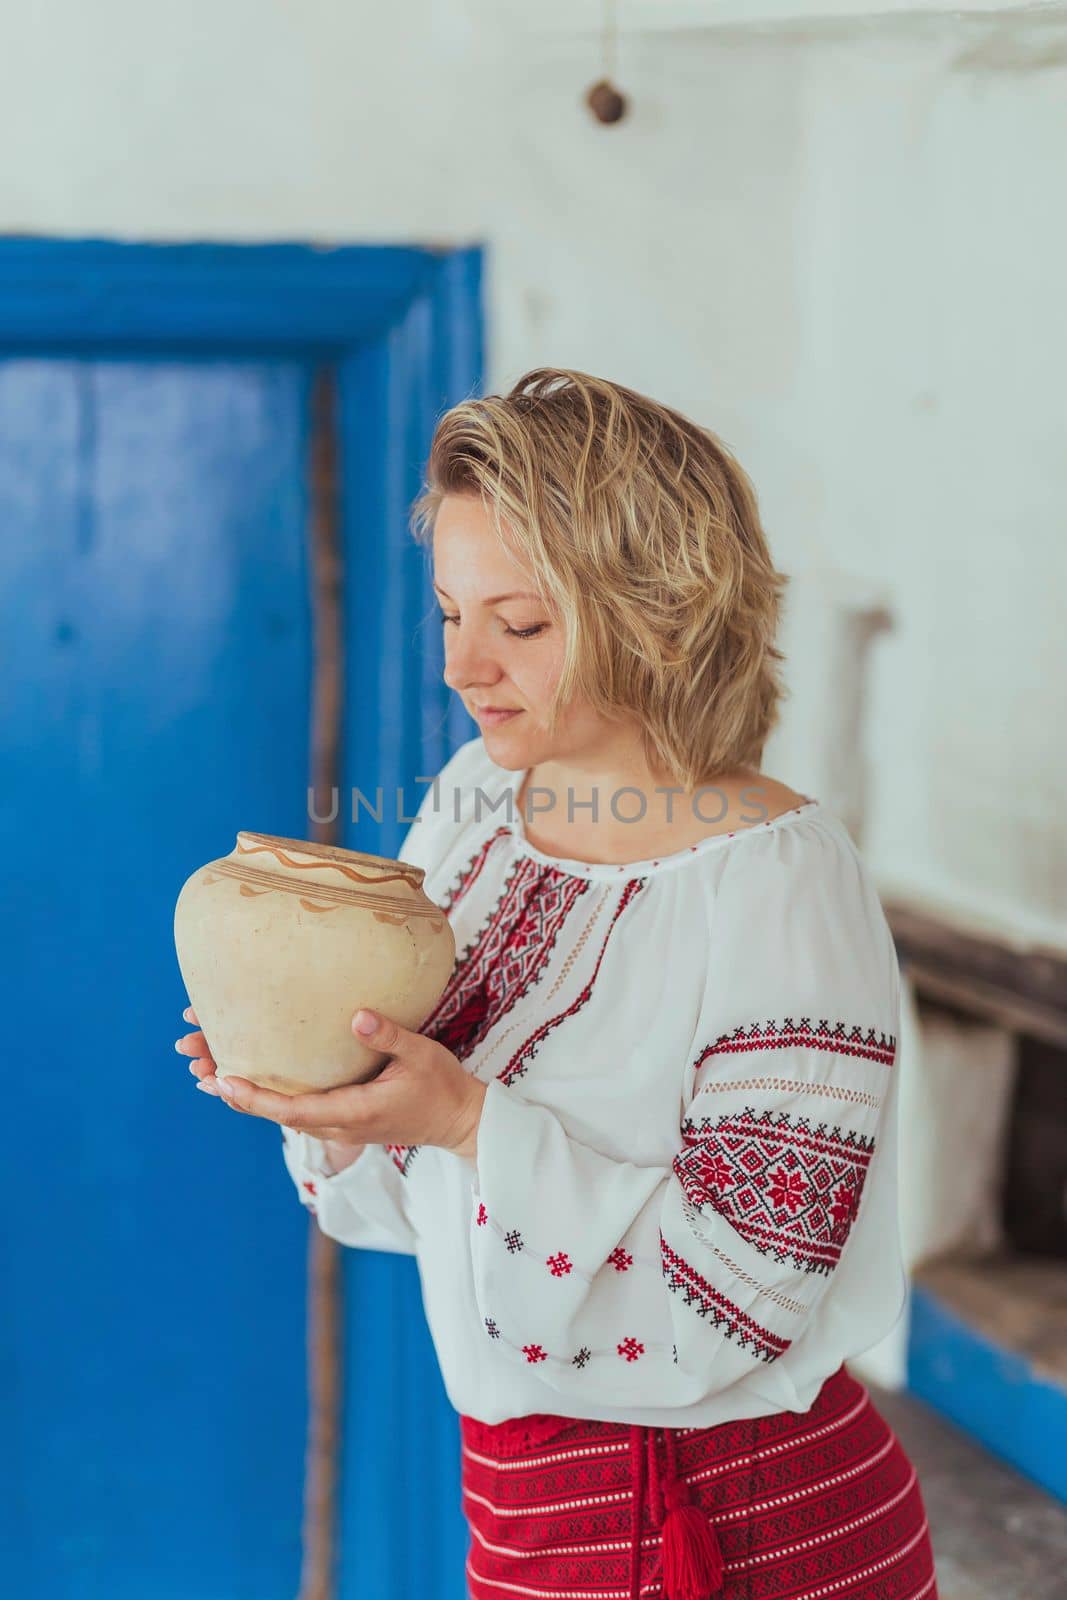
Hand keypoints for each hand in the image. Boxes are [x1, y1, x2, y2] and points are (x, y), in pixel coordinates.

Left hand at [179, 1004, 486, 1163]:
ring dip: (242, 1092)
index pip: (292, 1110)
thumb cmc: (443, 1086)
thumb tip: (357, 1015)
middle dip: (232, 1088)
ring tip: (203, 1063)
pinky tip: (244, 1077)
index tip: (221, 1080)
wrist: (459, 1121)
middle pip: (273, 1112)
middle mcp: (338, 1125)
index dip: (254, 1098)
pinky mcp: (339, 1119)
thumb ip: (389, 1036)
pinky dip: (264, 1095)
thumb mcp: (421, 1055)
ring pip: (279, 1112)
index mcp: (353, 1113)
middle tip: (193, 1058)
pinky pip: (292, 1109)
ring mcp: (337, 1126)